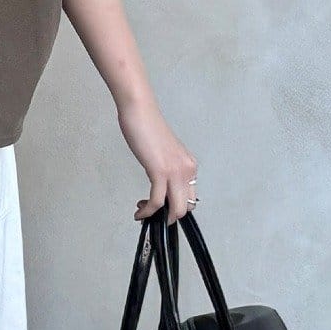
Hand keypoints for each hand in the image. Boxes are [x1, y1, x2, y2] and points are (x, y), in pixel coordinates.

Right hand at [118, 96, 198, 225]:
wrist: (139, 112)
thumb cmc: (147, 128)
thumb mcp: (164, 154)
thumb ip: (167, 169)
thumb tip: (162, 185)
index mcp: (189, 165)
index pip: (191, 197)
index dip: (176, 208)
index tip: (159, 207)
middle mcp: (188, 169)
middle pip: (186, 207)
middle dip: (169, 217)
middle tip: (151, 214)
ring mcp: (176, 171)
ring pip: (176, 208)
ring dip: (158, 216)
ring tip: (142, 213)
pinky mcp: (160, 171)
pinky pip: (158, 201)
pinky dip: (148, 211)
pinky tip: (139, 211)